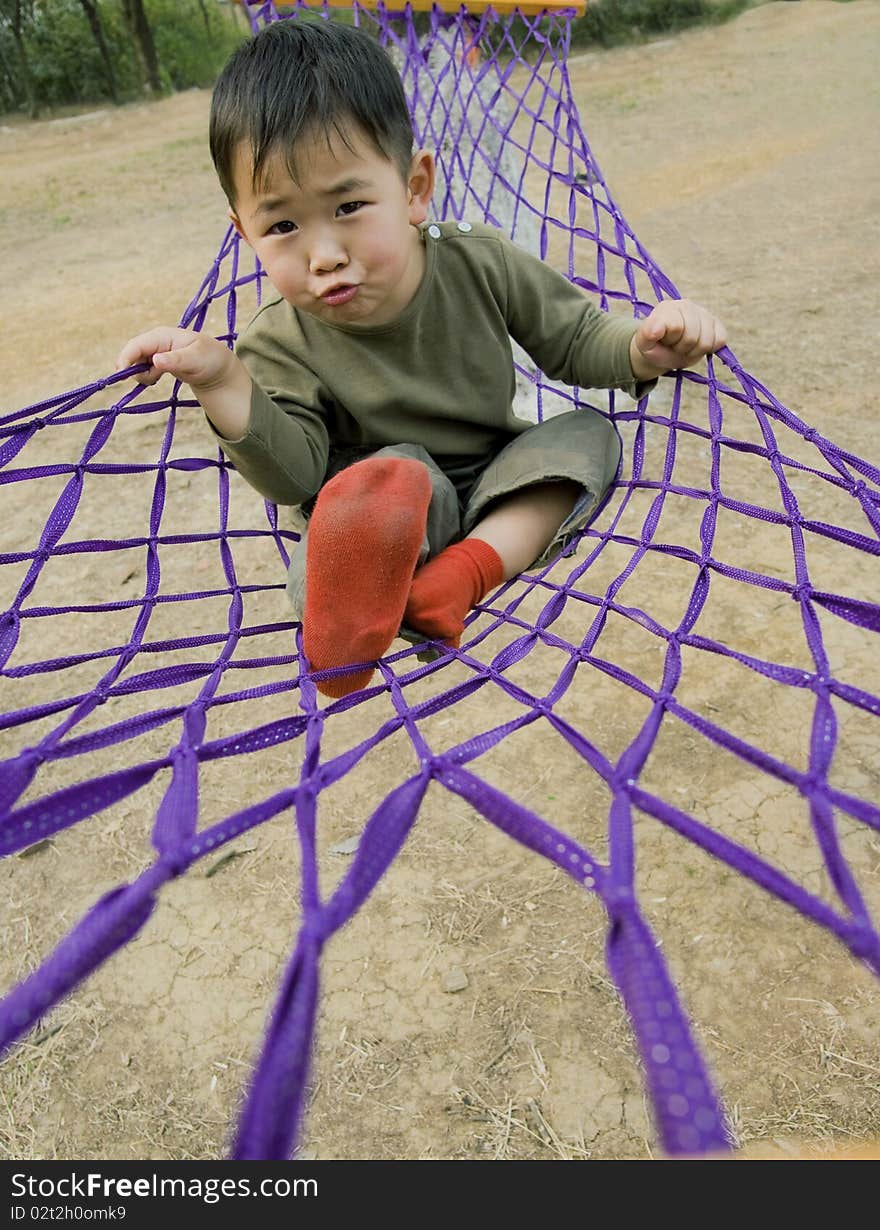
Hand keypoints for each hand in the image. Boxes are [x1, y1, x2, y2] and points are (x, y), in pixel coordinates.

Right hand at [116, 326, 252, 439]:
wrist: (218, 368)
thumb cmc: (210, 359)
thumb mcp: (195, 360)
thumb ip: (176, 360)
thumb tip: (155, 360)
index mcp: (162, 336)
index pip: (136, 345)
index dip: (125, 359)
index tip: (121, 376)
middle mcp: (155, 341)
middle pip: (132, 355)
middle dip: (135, 370)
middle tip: (153, 380)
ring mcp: (154, 351)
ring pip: (135, 365)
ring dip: (142, 375)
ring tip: (160, 378)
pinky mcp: (156, 362)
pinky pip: (142, 371)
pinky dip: (147, 377)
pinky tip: (158, 378)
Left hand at [629, 300, 726, 380]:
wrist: (665, 349)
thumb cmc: (655, 345)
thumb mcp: (644, 343)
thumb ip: (646, 334)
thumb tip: (654, 330)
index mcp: (668, 308)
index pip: (677, 326)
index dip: (672, 340)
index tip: (664, 341)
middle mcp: (687, 306)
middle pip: (693, 337)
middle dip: (682, 348)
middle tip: (675, 346)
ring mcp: (703, 313)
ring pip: (707, 341)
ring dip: (694, 350)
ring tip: (685, 347)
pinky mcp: (717, 324)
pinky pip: (720, 339)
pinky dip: (709, 349)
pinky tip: (698, 345)